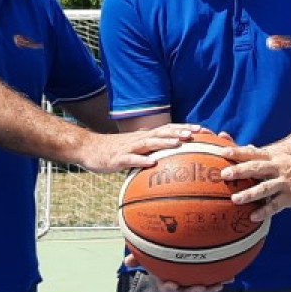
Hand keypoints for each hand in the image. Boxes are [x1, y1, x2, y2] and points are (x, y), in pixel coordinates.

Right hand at [73, 123, 198, 172]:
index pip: (168, 129)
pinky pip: (131, 159)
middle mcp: (139, 138)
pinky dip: (142, 160)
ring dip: (164, 142)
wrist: (87, 149)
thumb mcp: (134, 149)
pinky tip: (152, 163)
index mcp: (144, 137)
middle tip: (196, 133)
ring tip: (178, 143)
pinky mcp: (118, 158)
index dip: (184, 128)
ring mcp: (129, 147)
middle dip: (179, 131)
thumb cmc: (113, 151)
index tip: (203, 130)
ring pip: (149, 142)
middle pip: (162, 132)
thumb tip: (167, 160)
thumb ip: (149, 151)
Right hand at [123, 250, 225, 291]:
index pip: (167, 287)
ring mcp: (194, 281)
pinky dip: (222, 279)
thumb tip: (126, 261)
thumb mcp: (149, 254)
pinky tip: (232, 276)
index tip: (172, 284)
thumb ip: (139, 258)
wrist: (180, 250)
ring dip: (211, 288)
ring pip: (202, 288)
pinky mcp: (206, 277)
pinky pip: (214, 280)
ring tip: (219, 285)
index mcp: (168, 279)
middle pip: (187, 291)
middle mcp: (181, 283)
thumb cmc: (161, 254)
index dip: (170, 288)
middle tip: (200, 287)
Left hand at [221, 146, 290, 222]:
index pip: (253, 154)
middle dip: (240, 171)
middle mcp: (278, 169)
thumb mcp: (281, 158)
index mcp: (274, 159)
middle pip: (257, 168)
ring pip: (265, 188)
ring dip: (250, 193)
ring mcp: (285, 183)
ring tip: (235, 199)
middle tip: (224, 174)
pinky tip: (253, 217)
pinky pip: (276, 205)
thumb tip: (245, 147)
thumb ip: (262, 156)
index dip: (238, 152)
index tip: (222, 151)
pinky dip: (264, 211)